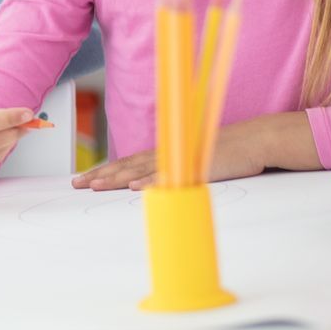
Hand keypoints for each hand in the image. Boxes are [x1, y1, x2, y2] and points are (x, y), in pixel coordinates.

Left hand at [72, 118, 266, 191]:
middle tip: (77, 184)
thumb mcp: (192, 162)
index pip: (127, 163)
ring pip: (141, 171)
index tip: (86, 179)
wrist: (253, 141)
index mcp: (164, 154)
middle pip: (126, 166)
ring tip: (95, 186)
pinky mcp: (194, 168)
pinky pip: (170, 177)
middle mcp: (166, 155)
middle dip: (100, 175)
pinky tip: (135, 187)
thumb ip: (173, 172)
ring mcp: (179, 161)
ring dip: (116, 178)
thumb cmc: (226, 153)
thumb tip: (154, 185)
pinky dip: (152, 181)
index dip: (106, 171)